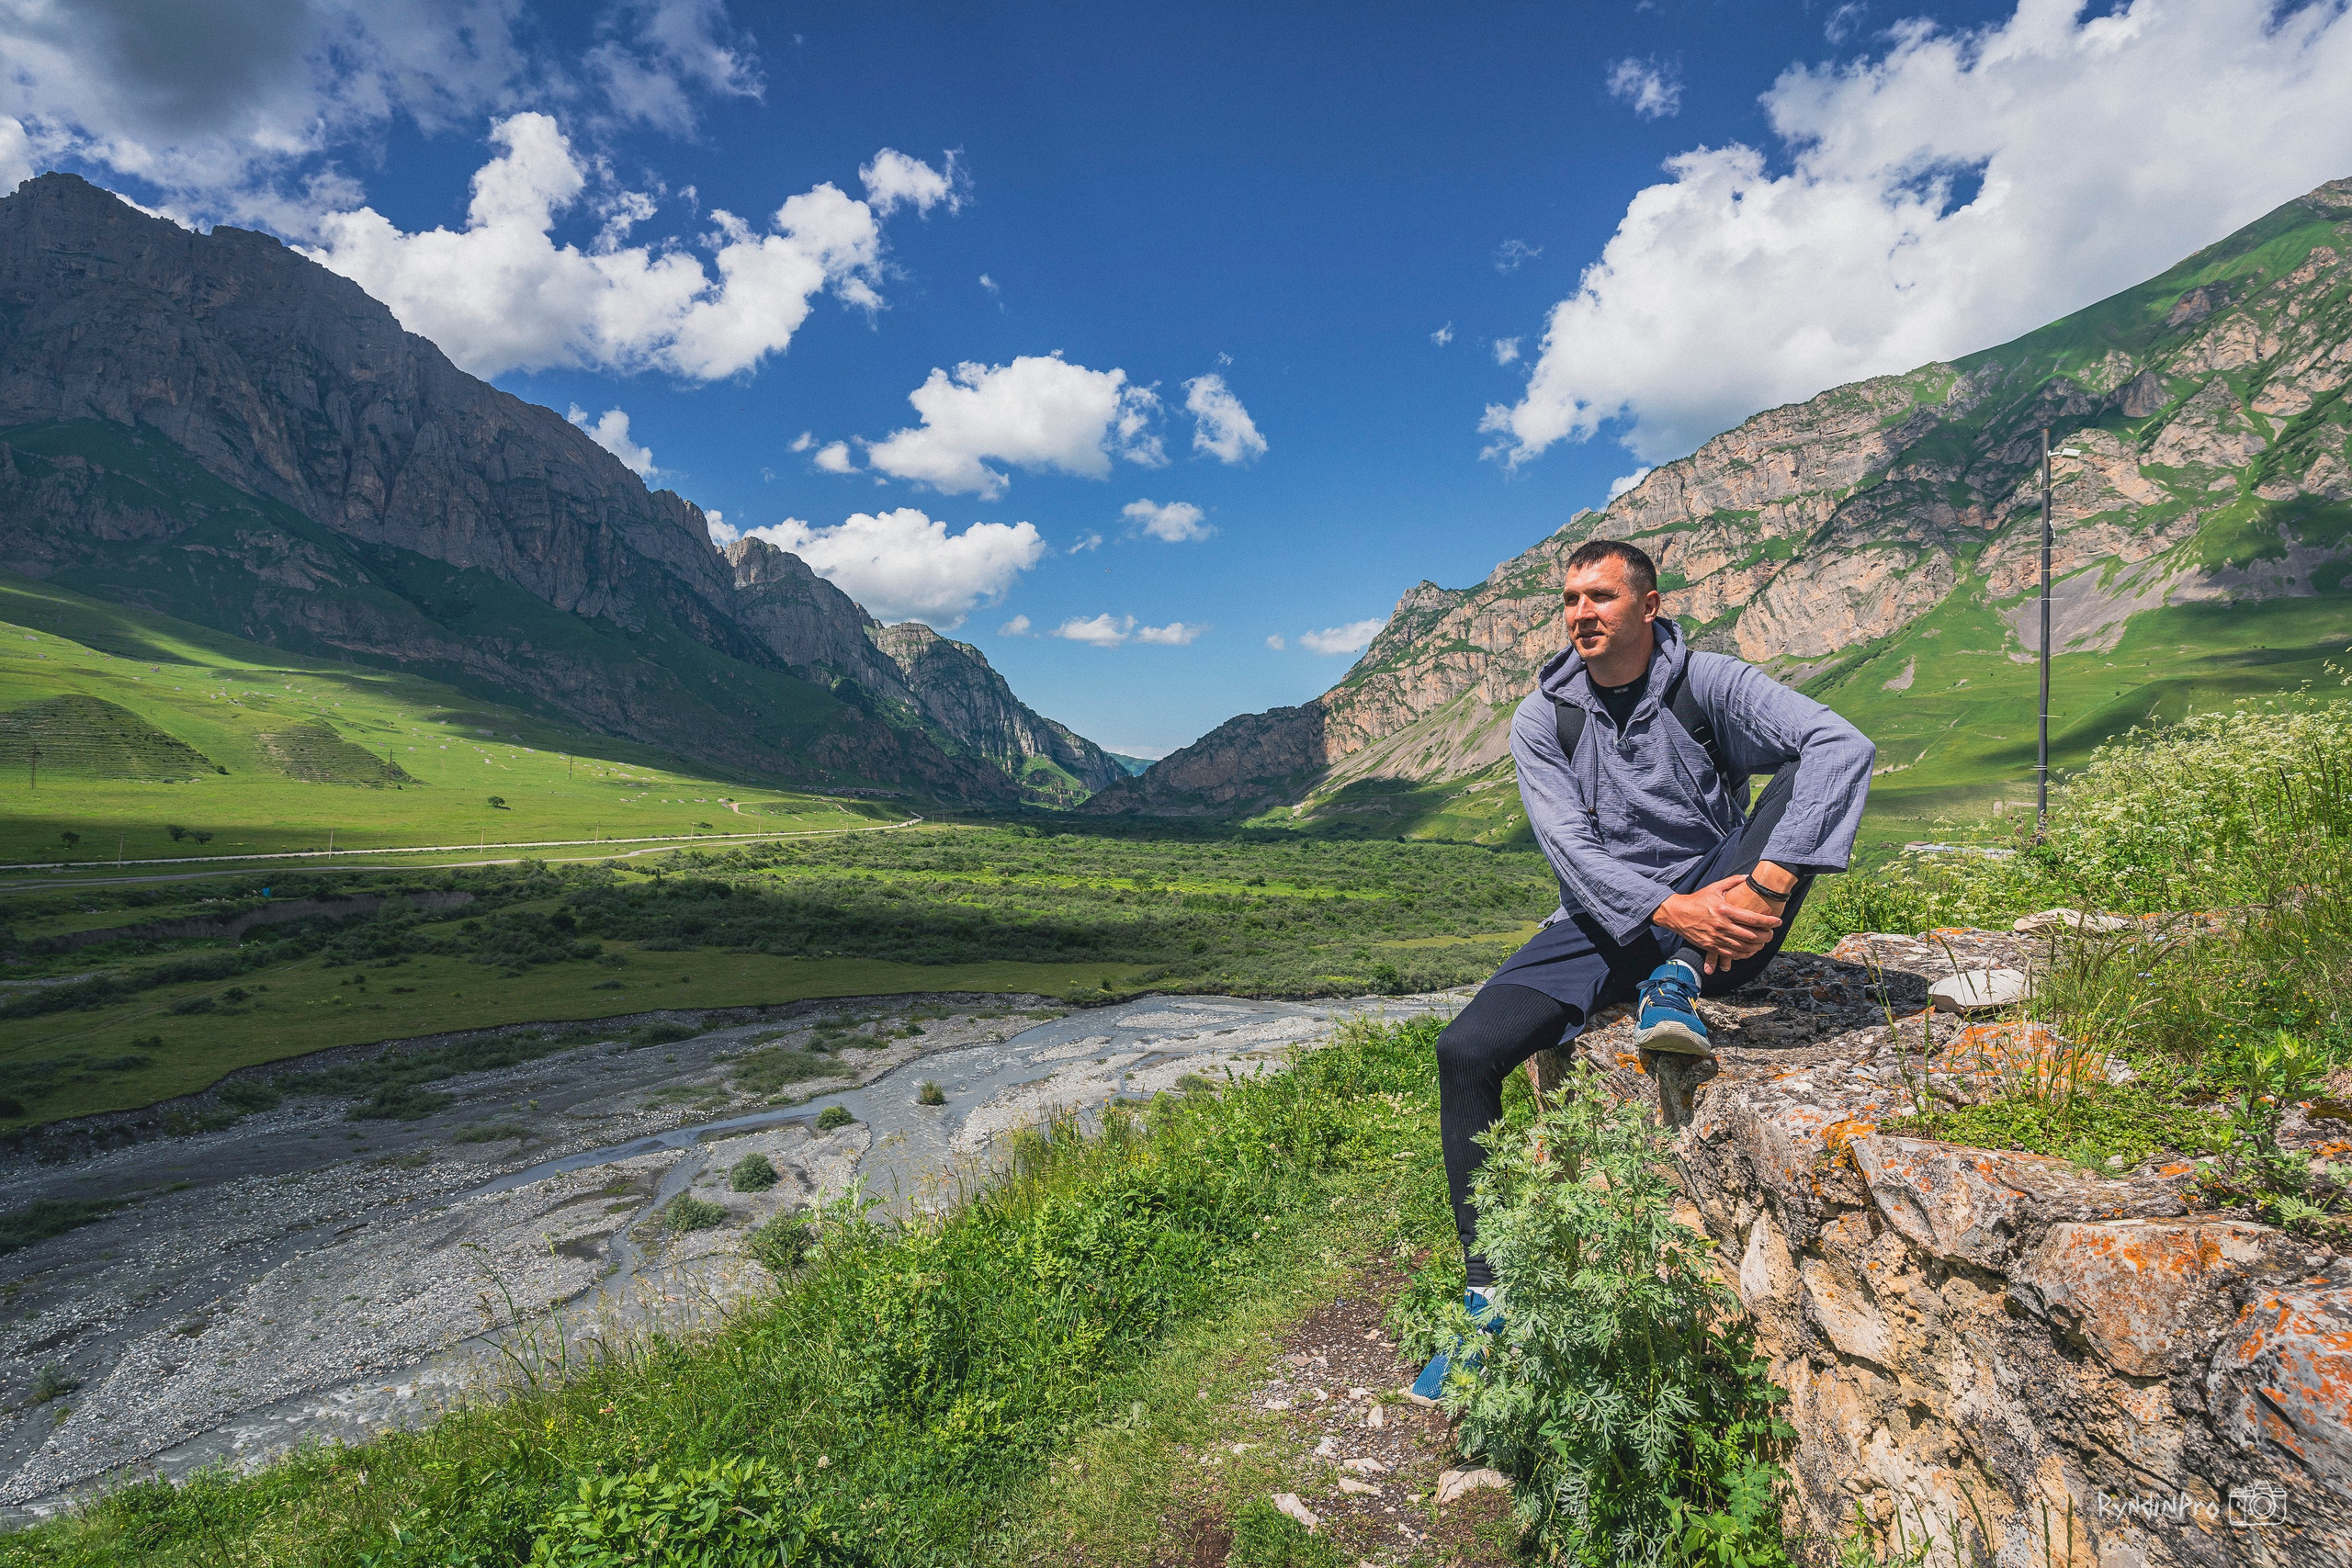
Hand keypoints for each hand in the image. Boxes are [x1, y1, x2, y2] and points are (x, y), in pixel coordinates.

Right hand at [1655, 876, 1782, 972]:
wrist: (1677, 913)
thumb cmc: (1698, 899)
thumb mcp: (1715, 887)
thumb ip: (1733, 881)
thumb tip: (1749, 876)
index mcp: (1724, 910)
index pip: (1752, 918)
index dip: (1768, 921)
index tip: (1778, 921)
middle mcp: (1722, 925)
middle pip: (1751, 935)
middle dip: (1766, 936)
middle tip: (1772, 933)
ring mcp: (1716, 937)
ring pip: (1743, 947)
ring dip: (1757, 946)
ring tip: (1763, 942)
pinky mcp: (1711, 946)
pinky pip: (1732, 954)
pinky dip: (1744, 954)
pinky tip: (1750, 950)